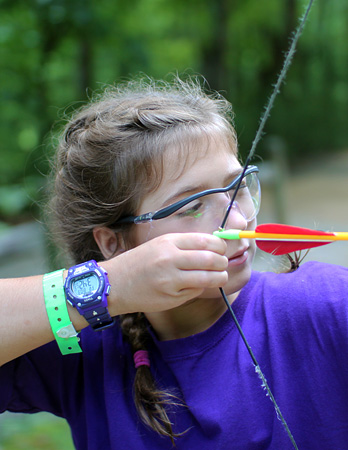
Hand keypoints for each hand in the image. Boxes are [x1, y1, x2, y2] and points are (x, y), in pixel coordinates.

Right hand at [104, 233, 227, 314]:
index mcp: (168, 242)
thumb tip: (213, 247)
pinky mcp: (172, 298)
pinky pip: (196, 291)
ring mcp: (171, 281)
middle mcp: (170, 260)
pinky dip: (201, 288)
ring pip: (208, 278)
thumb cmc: (138, 263)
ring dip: (219, 277)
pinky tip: (195, 285)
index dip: (219, 246)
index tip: (221, 249)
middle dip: (222, 262)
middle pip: (210, 259)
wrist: (114, 284)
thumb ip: (183, 245)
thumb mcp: (159, 245)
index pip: (205, 241)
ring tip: (219, 277)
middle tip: (222, 264)